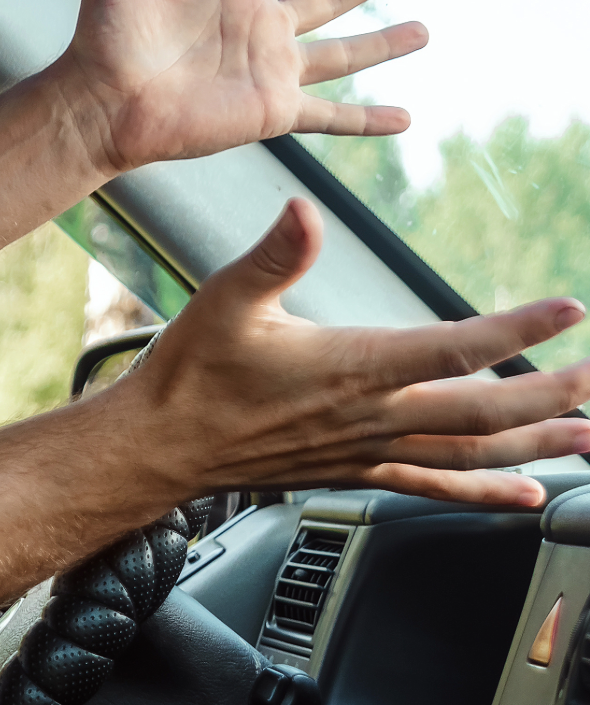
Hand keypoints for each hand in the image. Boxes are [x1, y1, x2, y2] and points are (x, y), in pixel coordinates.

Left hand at [55, 0, 429, 176]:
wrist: (103, 101)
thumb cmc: (104, 38)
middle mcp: (259, 28)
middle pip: (326, 0)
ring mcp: (270, 70)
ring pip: (342, 54)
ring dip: (382, 44)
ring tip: (423, 30)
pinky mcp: (273, 110)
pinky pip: (332, 115)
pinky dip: (369, 119)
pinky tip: (405, 119)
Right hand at [107, 199, 589, 506]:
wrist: (158, 447)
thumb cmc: (190, 374)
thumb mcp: (225, 299)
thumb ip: (274, 254)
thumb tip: (303, 211)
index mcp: (350, 367)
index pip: (453, 350)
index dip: (517, 331)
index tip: (568, 309)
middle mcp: (369, 416)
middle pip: (482, 413)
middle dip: (551, 397)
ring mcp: (366, 449)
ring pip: (469, 454)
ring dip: (536, 447)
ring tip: (586, 439)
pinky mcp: (353, 470)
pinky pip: (432, 485)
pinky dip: (485, 491)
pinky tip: (524, 493)